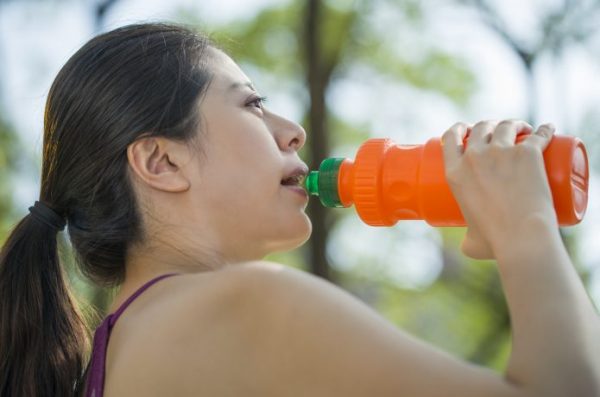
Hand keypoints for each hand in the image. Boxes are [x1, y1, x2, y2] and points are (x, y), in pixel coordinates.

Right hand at [441, 120, 557, 259]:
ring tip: (523, 130)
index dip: (458, 130)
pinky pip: (539, 134)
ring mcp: (501, 152)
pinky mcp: (528, 153)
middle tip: (499, 134)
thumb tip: (468, 245)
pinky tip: (548, 128)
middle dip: (489, 125)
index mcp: (455, 173)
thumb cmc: (495, 242)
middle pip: (480, 127)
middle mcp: (475, 157)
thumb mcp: (471, 242)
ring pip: (506, 125)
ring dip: (514, 124)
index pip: (450, 138)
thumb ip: (466, 241)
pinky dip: (545, 129)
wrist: (521, 237)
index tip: (467, 131)